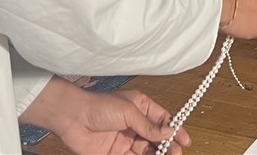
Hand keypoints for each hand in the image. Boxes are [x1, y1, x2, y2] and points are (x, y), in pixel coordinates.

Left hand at [58, 88, 188, 154]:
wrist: (72, 118)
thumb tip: (168, 132)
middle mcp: (134, 124)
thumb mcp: (129, 111)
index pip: (162, 119)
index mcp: (140, 107)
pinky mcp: (115, 154)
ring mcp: (125, 140)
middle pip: (156, 138)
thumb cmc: (98, 105)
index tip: (184, 140)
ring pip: (147, 151)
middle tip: (176, 153)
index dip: (174, 129)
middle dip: (168, 146)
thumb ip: (148, 125)